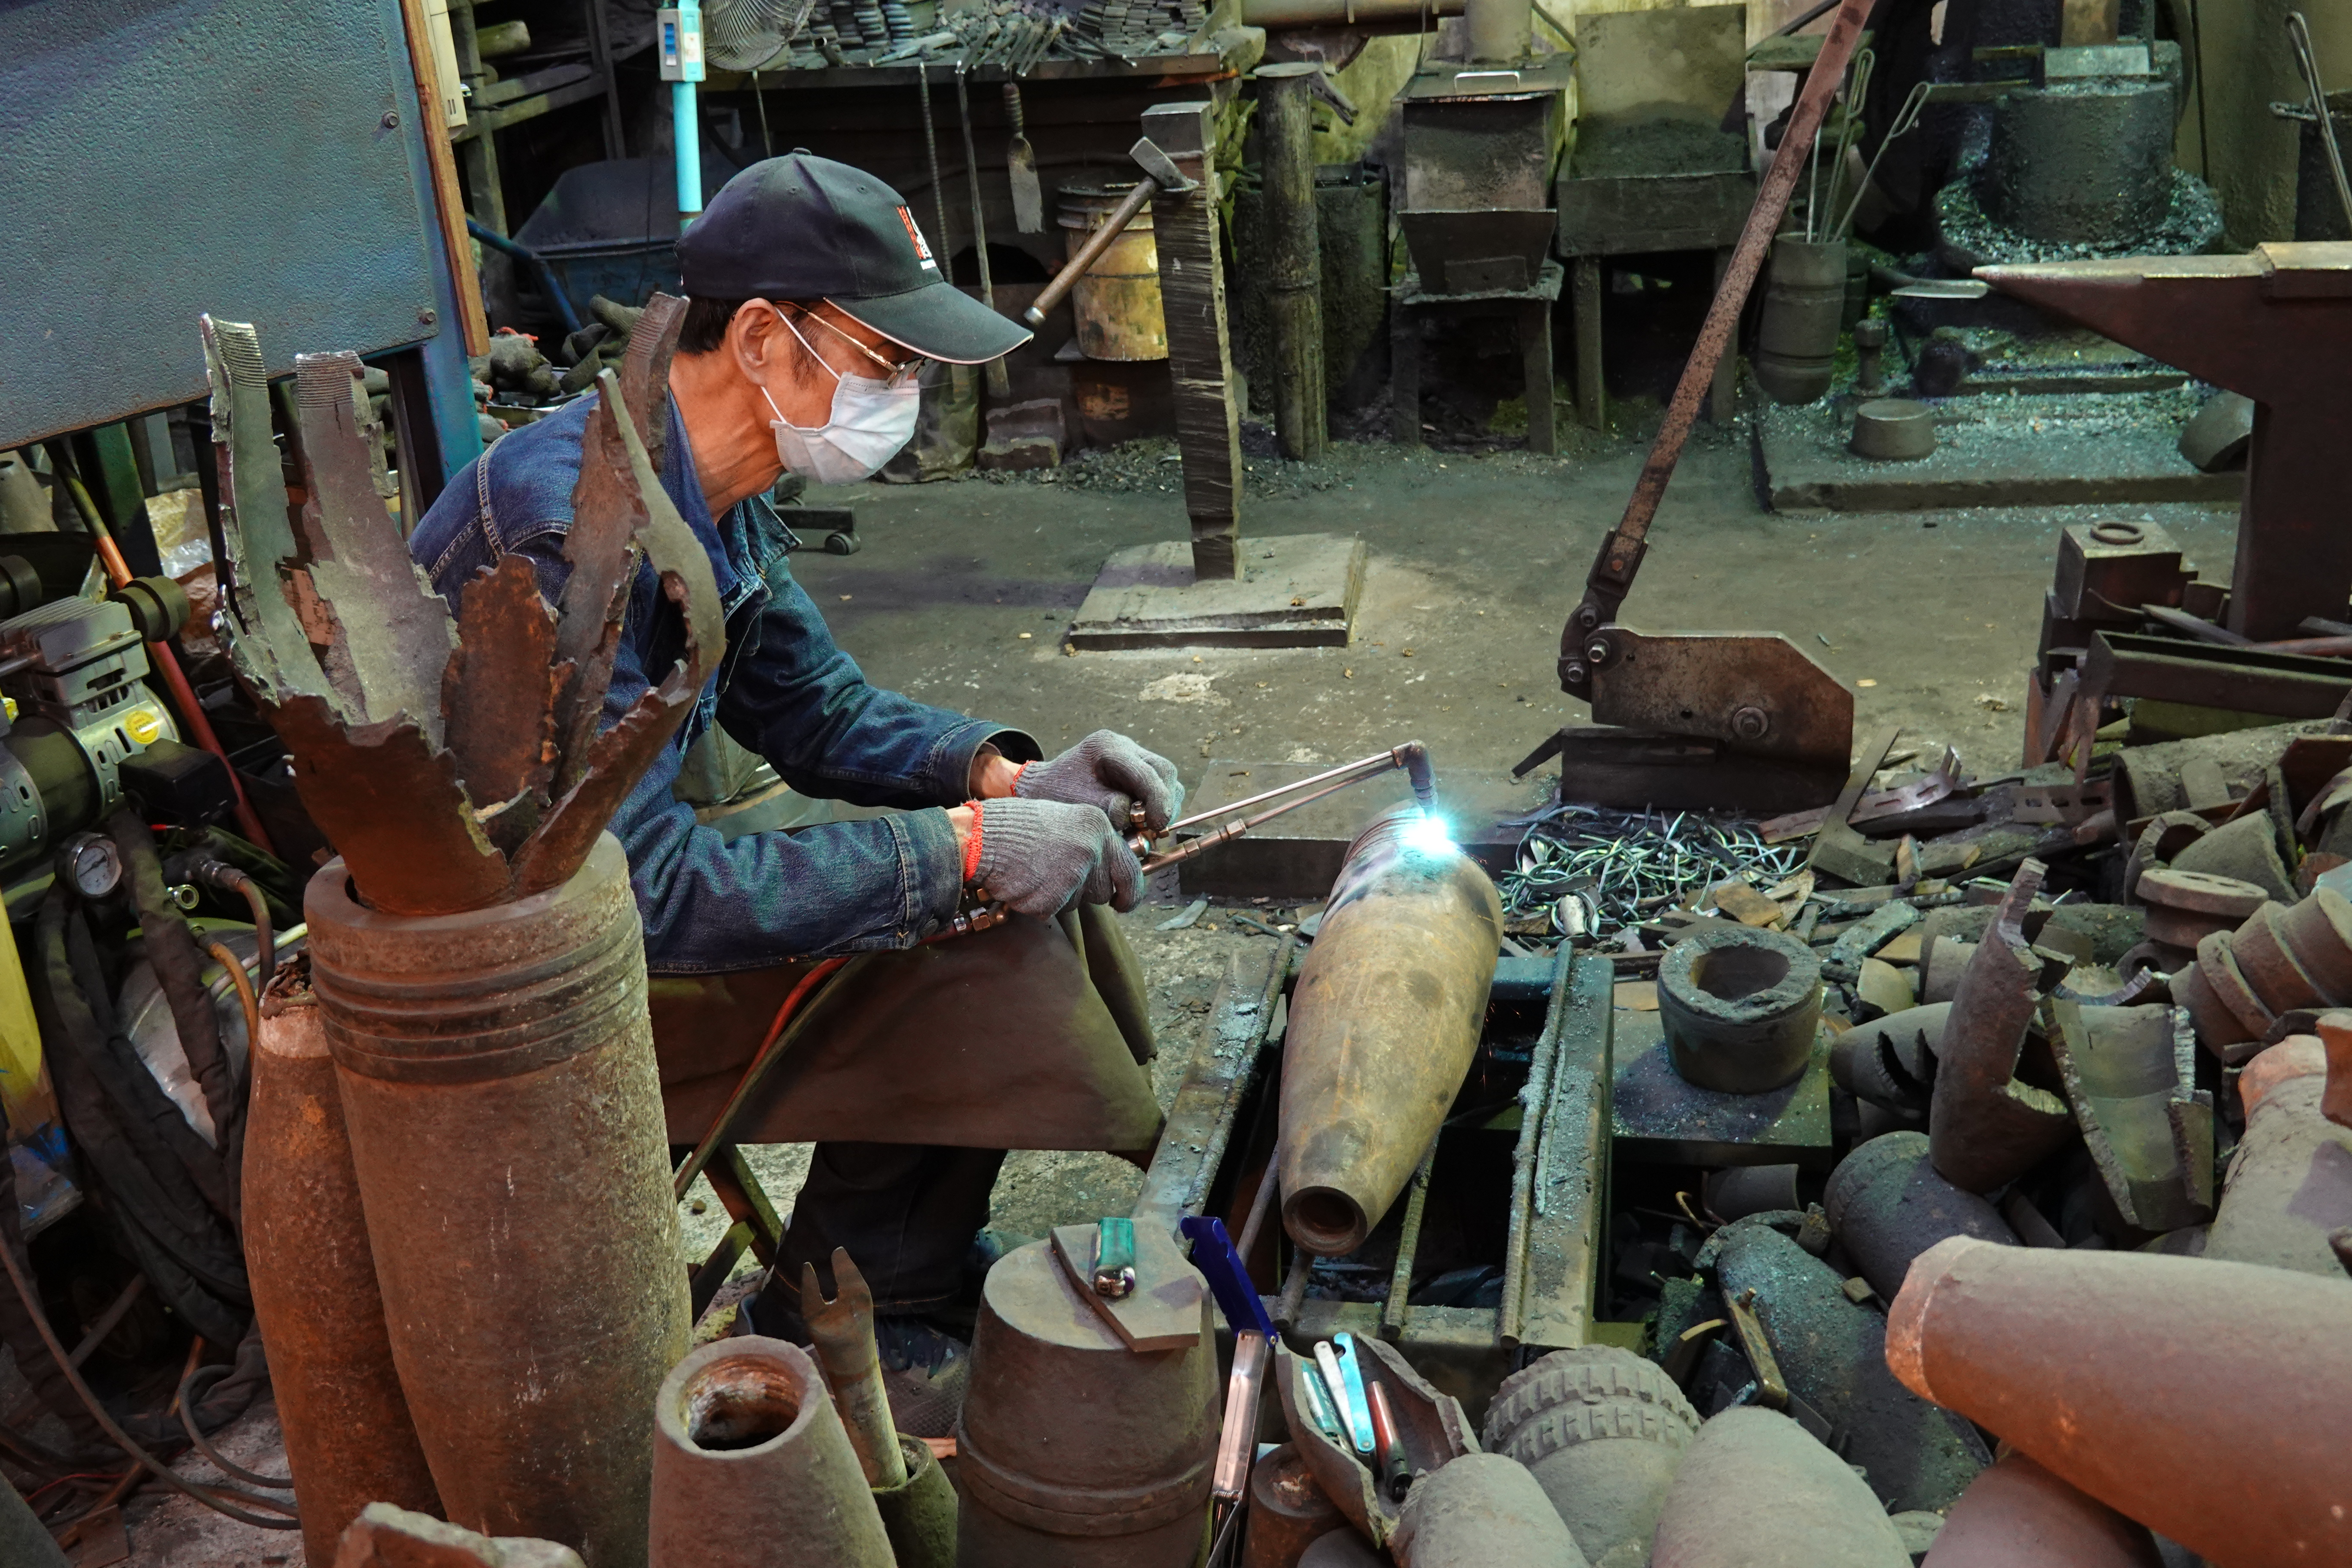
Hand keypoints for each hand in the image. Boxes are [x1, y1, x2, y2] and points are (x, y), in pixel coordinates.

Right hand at [968, 798, 1140, 915]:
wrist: (981, 836)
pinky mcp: (1053, 896)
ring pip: (1078, 903)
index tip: (1124, 902)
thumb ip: (1091, 844)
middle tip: (1056, 876)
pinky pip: (1051, 910)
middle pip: (1104, 892)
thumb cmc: (1018, 828)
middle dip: (1085, 893)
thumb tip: (1112, 874)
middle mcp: (1092, 848)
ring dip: (1058, 896)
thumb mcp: (1065, 822)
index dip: (1129, 892)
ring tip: (1035, 870)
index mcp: (1097, 825)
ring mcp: (1074, 874)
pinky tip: (1023, 882)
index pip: (1130, 870)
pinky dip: (1036, 903)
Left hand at [1013, 730, 1184, 833]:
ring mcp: (1131, 754)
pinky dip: (1155, 804)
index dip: (1159, 800)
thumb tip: (1135, 818)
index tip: (1157, 826)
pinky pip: (1157, 785)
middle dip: (1165, 801)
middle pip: (1164, 770)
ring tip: (1148, 826)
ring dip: (1163, 804)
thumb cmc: (1055, 795)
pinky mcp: (1135, 768)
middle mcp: (1124, 745)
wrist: (1042, 789)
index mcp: (1107, 746)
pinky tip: (1143, 820)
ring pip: (1165, 778)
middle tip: (1156, 828)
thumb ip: (1109, 808)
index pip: (1147, 771)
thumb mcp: (1079, 803)